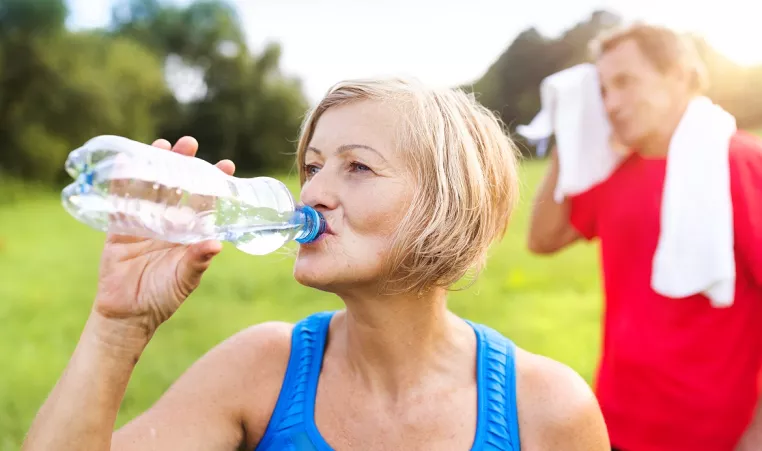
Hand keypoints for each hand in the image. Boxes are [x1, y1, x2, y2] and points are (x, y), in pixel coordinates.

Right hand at [92, 136, 235, 336]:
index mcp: (189, 233)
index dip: (214, 184)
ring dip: (155, 166)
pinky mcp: (119, 227)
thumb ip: (197, 260)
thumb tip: (216, 244)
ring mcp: (144, 223)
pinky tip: (124, 162)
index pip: (205, 202)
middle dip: (184, 165)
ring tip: (162, 145)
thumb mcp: (184, 278)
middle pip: (177, 188)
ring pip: (150, 188)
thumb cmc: (163, 297)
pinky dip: (121, 181)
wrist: (128, 315)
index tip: (226, 165)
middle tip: (190, 144)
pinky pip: (120, 201)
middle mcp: (169, 223)